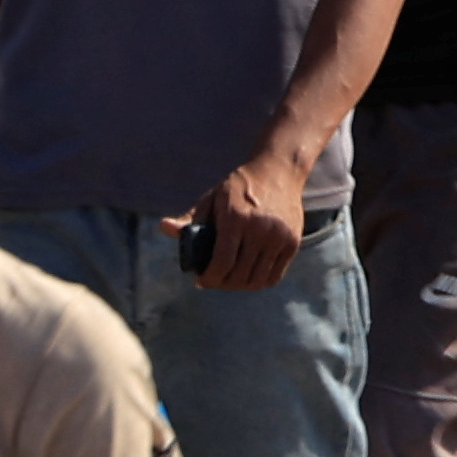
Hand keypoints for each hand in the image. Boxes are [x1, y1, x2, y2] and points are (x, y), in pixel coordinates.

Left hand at [182, 150, 307, 294]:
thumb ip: (190, 218)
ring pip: (256, 280)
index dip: (209, 278)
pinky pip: (273, 277)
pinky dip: (258, 282)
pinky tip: (248, 275)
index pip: (222, 262)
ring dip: (240, 285)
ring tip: (230, 279)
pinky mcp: (292, 242)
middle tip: (214, 279)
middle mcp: (260, 229)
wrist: (279, 170)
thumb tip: (164, 227)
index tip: (201, 281)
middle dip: (222, 283)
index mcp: (236, 218)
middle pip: (238, 275)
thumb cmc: (239, 186)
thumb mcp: (213, 197)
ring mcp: (279, 237)